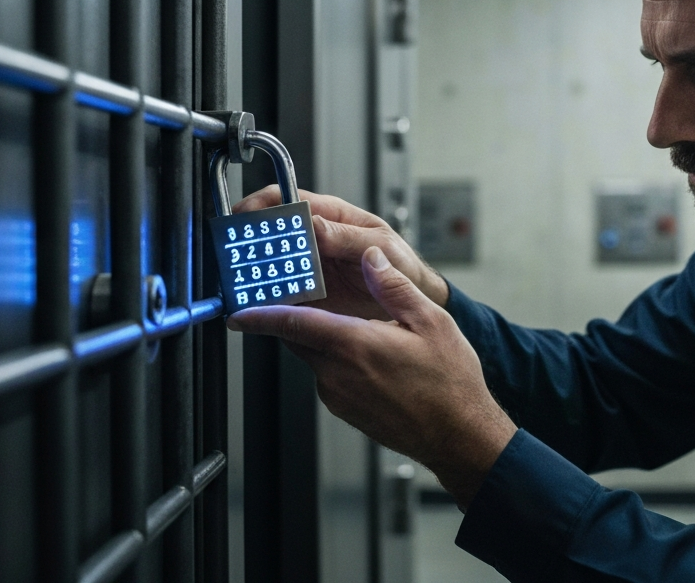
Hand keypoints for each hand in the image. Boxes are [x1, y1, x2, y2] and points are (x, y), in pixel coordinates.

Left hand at [228, 246, 516, 507]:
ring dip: (325, 339)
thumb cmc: (449, 384)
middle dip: (296, 317)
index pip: (292, 323)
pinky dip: (338, 361)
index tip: (237, 310)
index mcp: (353, 345)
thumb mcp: (431, 322)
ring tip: (362, 330)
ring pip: (315, 356)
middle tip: (304, 296)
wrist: (458, 436)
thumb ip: (394, 287)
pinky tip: (372, 358)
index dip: (260, 314)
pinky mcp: (344, 410)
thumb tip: (372, 259)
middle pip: (299, 337)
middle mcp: (337, 373)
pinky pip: (329, 376)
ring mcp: (338, 396)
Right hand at [234, 184, 449, 320]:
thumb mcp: (379, 244)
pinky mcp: (306, 294)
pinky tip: (260, 302)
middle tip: (238, 251)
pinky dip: (267, 297)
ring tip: (243, 279)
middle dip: (248, 238)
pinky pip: (279, 292)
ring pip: (269, 263)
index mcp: (329, 216)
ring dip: (254, 269)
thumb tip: (314, 223)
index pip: (285, 198)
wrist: (410, 301)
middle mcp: (313, 239)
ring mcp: (307, 266)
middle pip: (269, 231)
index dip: (260, 204)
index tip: (245, 215)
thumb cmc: (400, 264)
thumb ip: (347, 235)